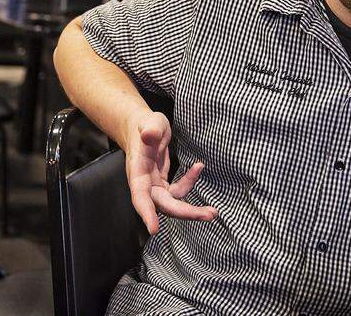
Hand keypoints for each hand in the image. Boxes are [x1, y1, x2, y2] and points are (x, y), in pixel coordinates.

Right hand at [124, 111, 217, 233]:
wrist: (145, 129)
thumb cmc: (146, 126)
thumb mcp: (149, 121)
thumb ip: (150, 128)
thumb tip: (149, 135)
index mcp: (137, 173)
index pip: (140, 196)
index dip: (146, 213)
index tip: (154, 229)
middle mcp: (146, 184)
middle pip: (163, 205)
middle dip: (185, 212)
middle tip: (208, 215)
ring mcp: (155, 186)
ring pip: (173, 203)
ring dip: (192, 209)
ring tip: (212, 212)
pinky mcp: (164, 185)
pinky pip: (179, 191)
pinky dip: (190, 182)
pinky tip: (198, 168)